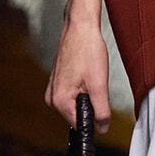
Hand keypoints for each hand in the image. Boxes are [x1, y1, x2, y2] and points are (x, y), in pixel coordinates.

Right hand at [46, 13, 110, 129]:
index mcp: (60, 101)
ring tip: (90, 75)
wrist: (80, 27)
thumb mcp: (99, 84)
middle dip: (92, 104)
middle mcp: (52, 97)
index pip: (80, 125)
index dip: (95, 119)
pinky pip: (74, 93)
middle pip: (79, 114)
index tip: (100, 105)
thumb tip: (102, 128)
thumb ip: (101, 111)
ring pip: (77, 103)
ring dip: (88, 94)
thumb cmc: (87, 50)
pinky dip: (83, 87)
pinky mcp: (57, 81)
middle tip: (95, 83)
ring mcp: (53, 89)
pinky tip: (86, 72)